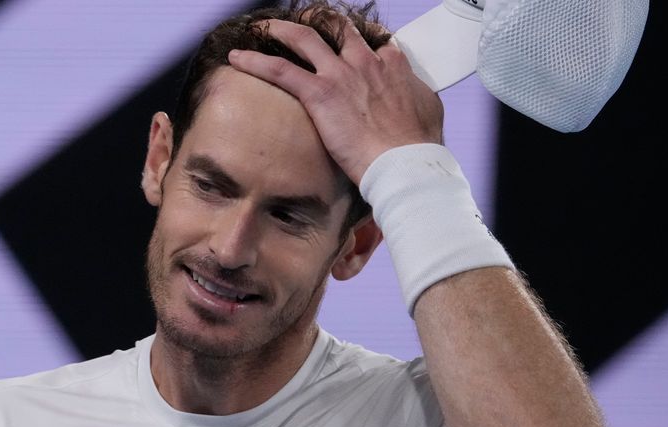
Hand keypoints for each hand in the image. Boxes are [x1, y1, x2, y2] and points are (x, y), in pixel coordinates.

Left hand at [228, 17, 443, 184]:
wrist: (405, 163)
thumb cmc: (419, 147)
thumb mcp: (429, 111)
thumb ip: (416, 95)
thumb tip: (413, 93)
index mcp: (392, 66)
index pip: (373, 44)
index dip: (360, 44)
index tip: (350, 51)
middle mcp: (365, 62)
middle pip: (337, 29)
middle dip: (319, 23)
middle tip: (304, 28)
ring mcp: (341, 74)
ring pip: (304, 37)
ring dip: (281, 30)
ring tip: (264, 29)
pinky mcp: (320, 92)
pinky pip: (279, 69)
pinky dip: (255, 61)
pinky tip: (238, 57)